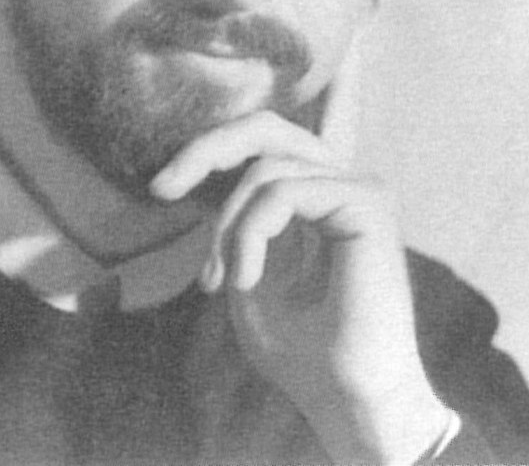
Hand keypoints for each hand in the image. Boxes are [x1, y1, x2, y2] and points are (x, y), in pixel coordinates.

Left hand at [150, 39, 450, 464]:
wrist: (347, 401)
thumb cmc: (299, 349)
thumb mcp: (244, 267)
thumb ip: (232, 217)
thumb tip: (191, 170)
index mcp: (315, 192)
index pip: (259, 142)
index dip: (207, 151)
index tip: (159, 189)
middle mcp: (339, 179)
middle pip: (264, 128)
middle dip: (205, 149)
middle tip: (162, 187)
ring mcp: (357, 185)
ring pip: (264, 169)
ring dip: (227, 226)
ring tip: (221, 280)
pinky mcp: (368, 200)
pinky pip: (281, 194)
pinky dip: (250, 235)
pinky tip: (244, 280)